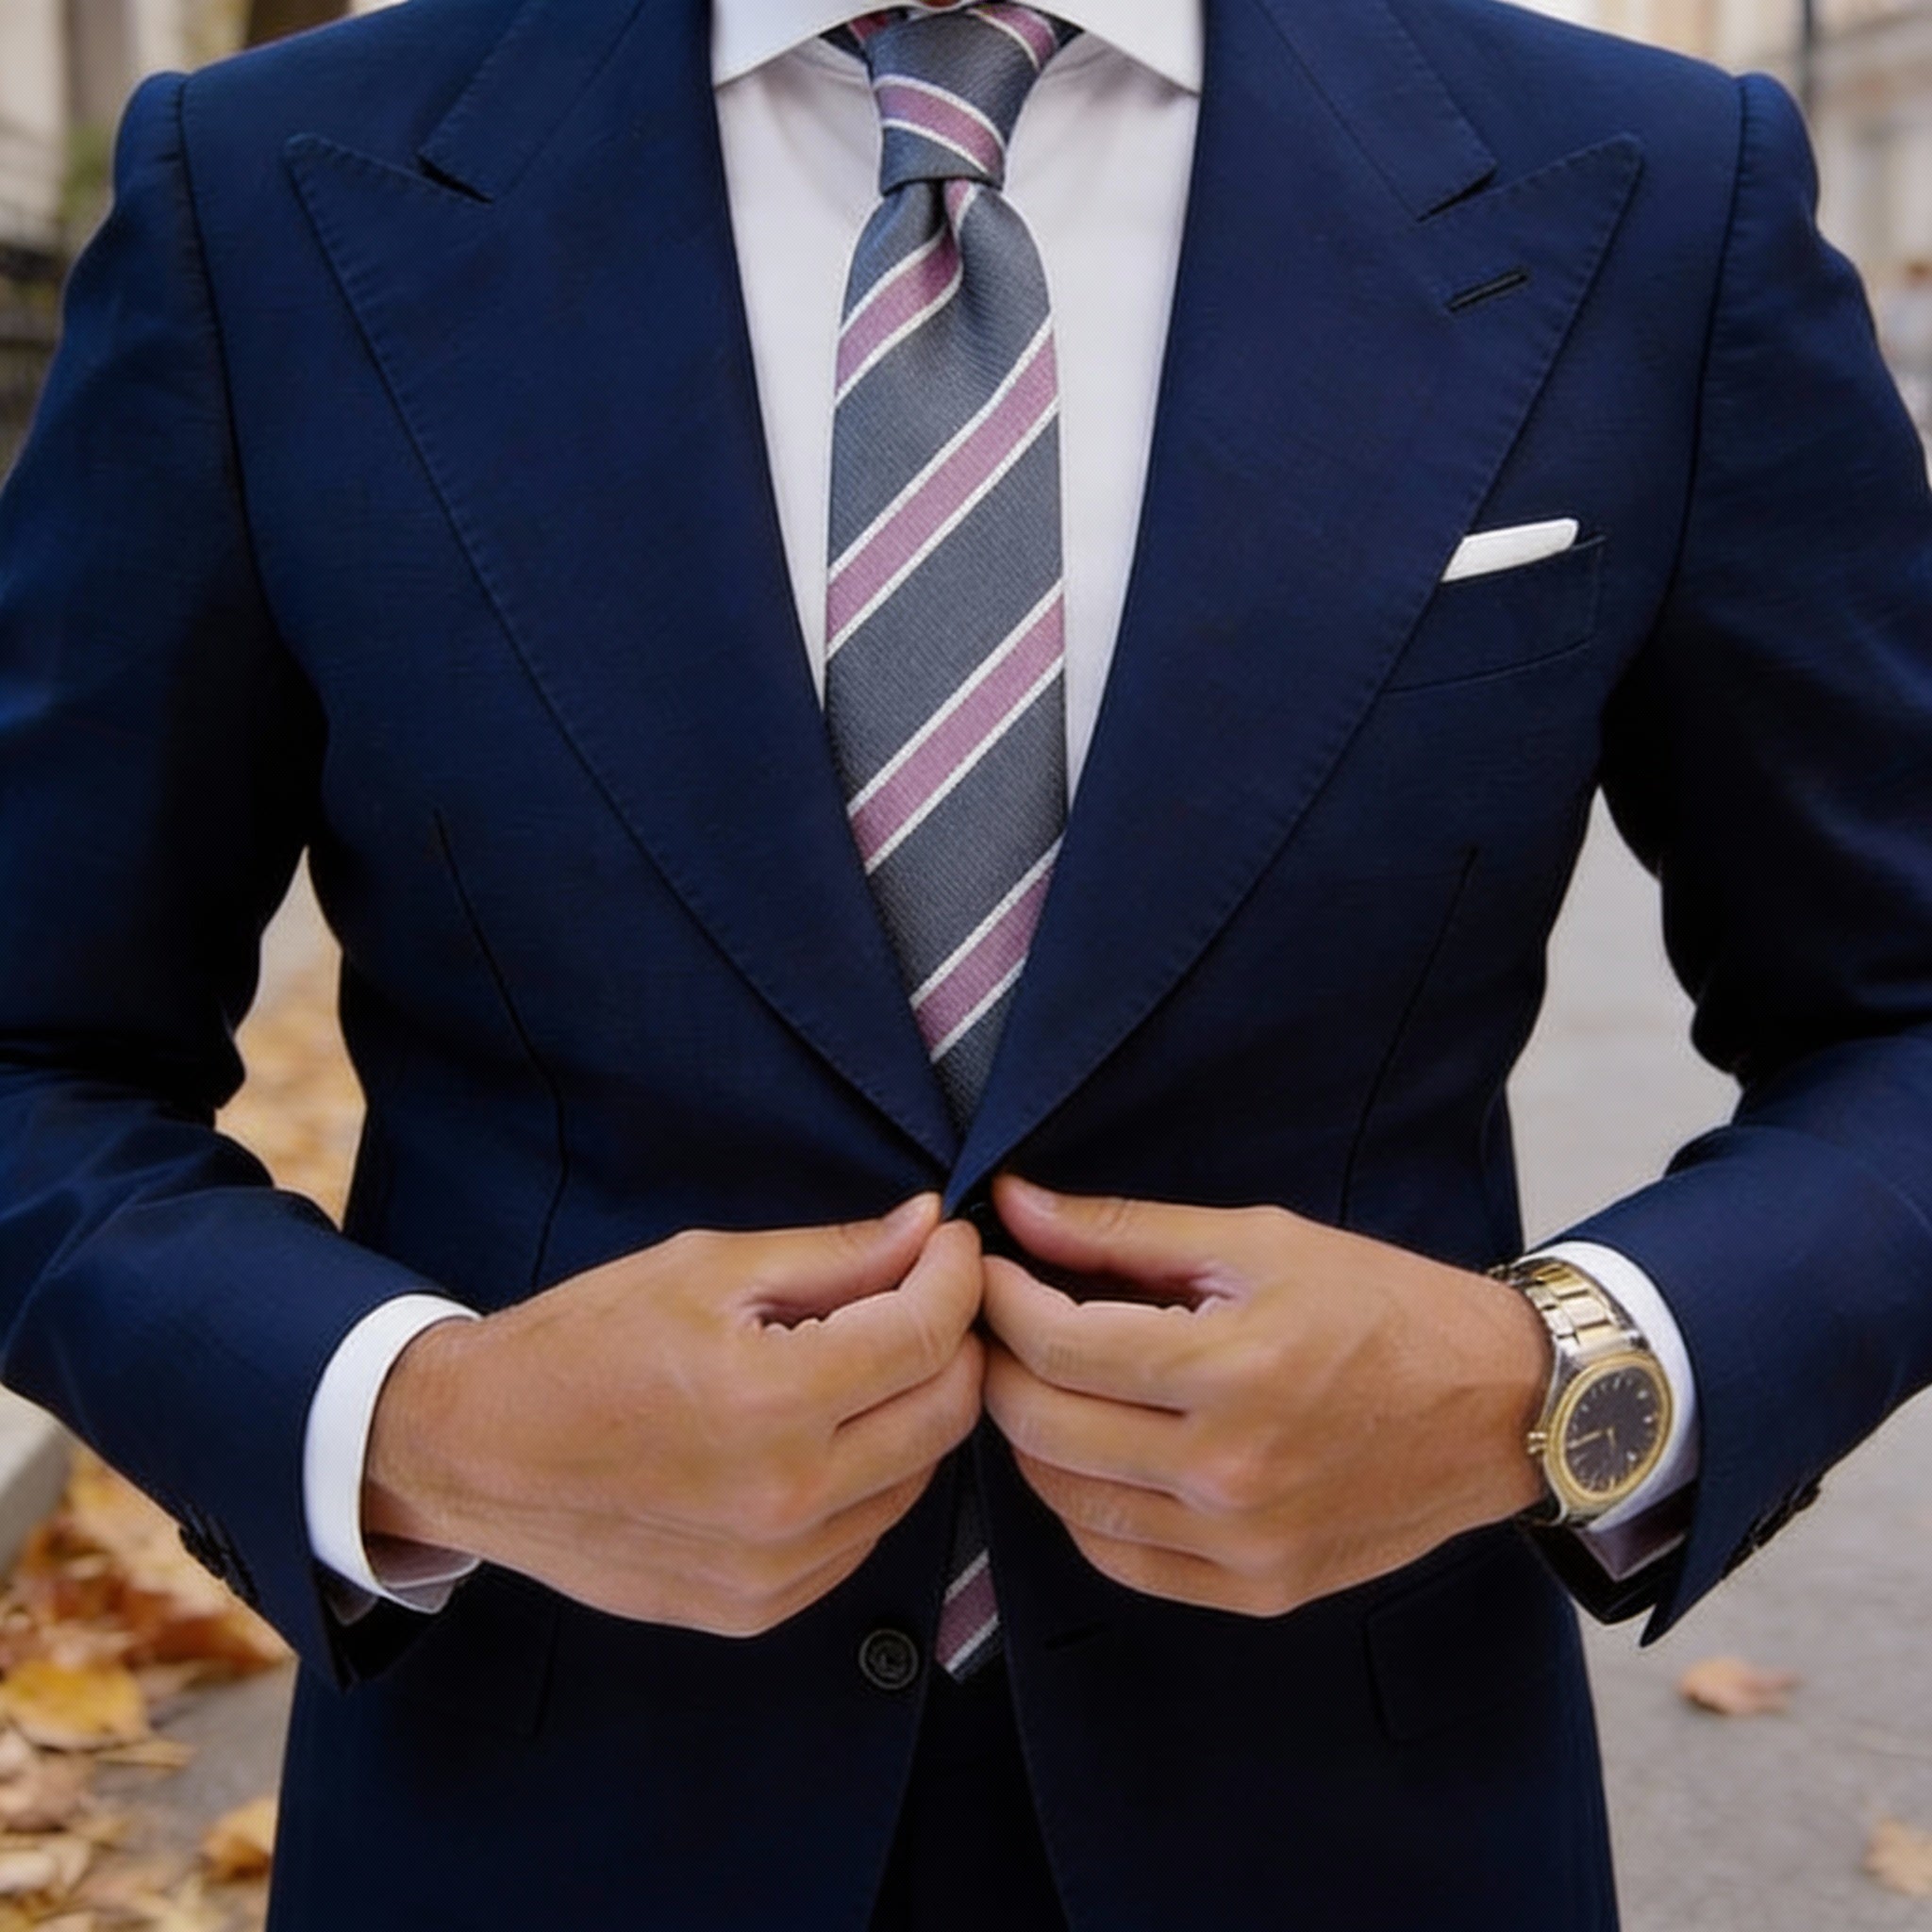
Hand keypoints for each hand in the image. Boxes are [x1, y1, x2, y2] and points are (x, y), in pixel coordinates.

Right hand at [364, 1196, 984, 1636]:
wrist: (477, 1452)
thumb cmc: (582, 1345)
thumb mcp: (706, 1269)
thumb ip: (833, 1254)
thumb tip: (925, 1228)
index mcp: (771, 1402)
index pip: (927, 1336)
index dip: (956, 1276)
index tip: (951, 1243)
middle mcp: (786, 1499)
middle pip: (945, 1413)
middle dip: (954, 1339)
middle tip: (926, 1292)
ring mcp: (775, 1569)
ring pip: (917, 1479)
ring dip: (916, 1409)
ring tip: (870, 1357)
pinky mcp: (758, 1608)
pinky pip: (864, 1534)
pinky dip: (872, 1475)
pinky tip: (828, 1429)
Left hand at [981, 1177, 1550, 1617]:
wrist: (1498, 1407)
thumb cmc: (1383, 1307)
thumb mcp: (1258, 1241)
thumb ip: (1123, 1230)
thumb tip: (1017, 1205)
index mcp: (1234, 1370)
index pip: (1058, 1345)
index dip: (1001, 1299)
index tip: (989, 1267)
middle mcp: (1231, 1472)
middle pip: (1044, 1426)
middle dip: (999, 1363)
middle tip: (998, 1321)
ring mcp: (1242, 1545)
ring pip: (1067, 1500)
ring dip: (1031, 1434)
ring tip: (1041, 1379)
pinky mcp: (1256, 1590)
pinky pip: (1120, 1559)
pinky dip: (1082, 1504)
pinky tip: (1091, 1451)